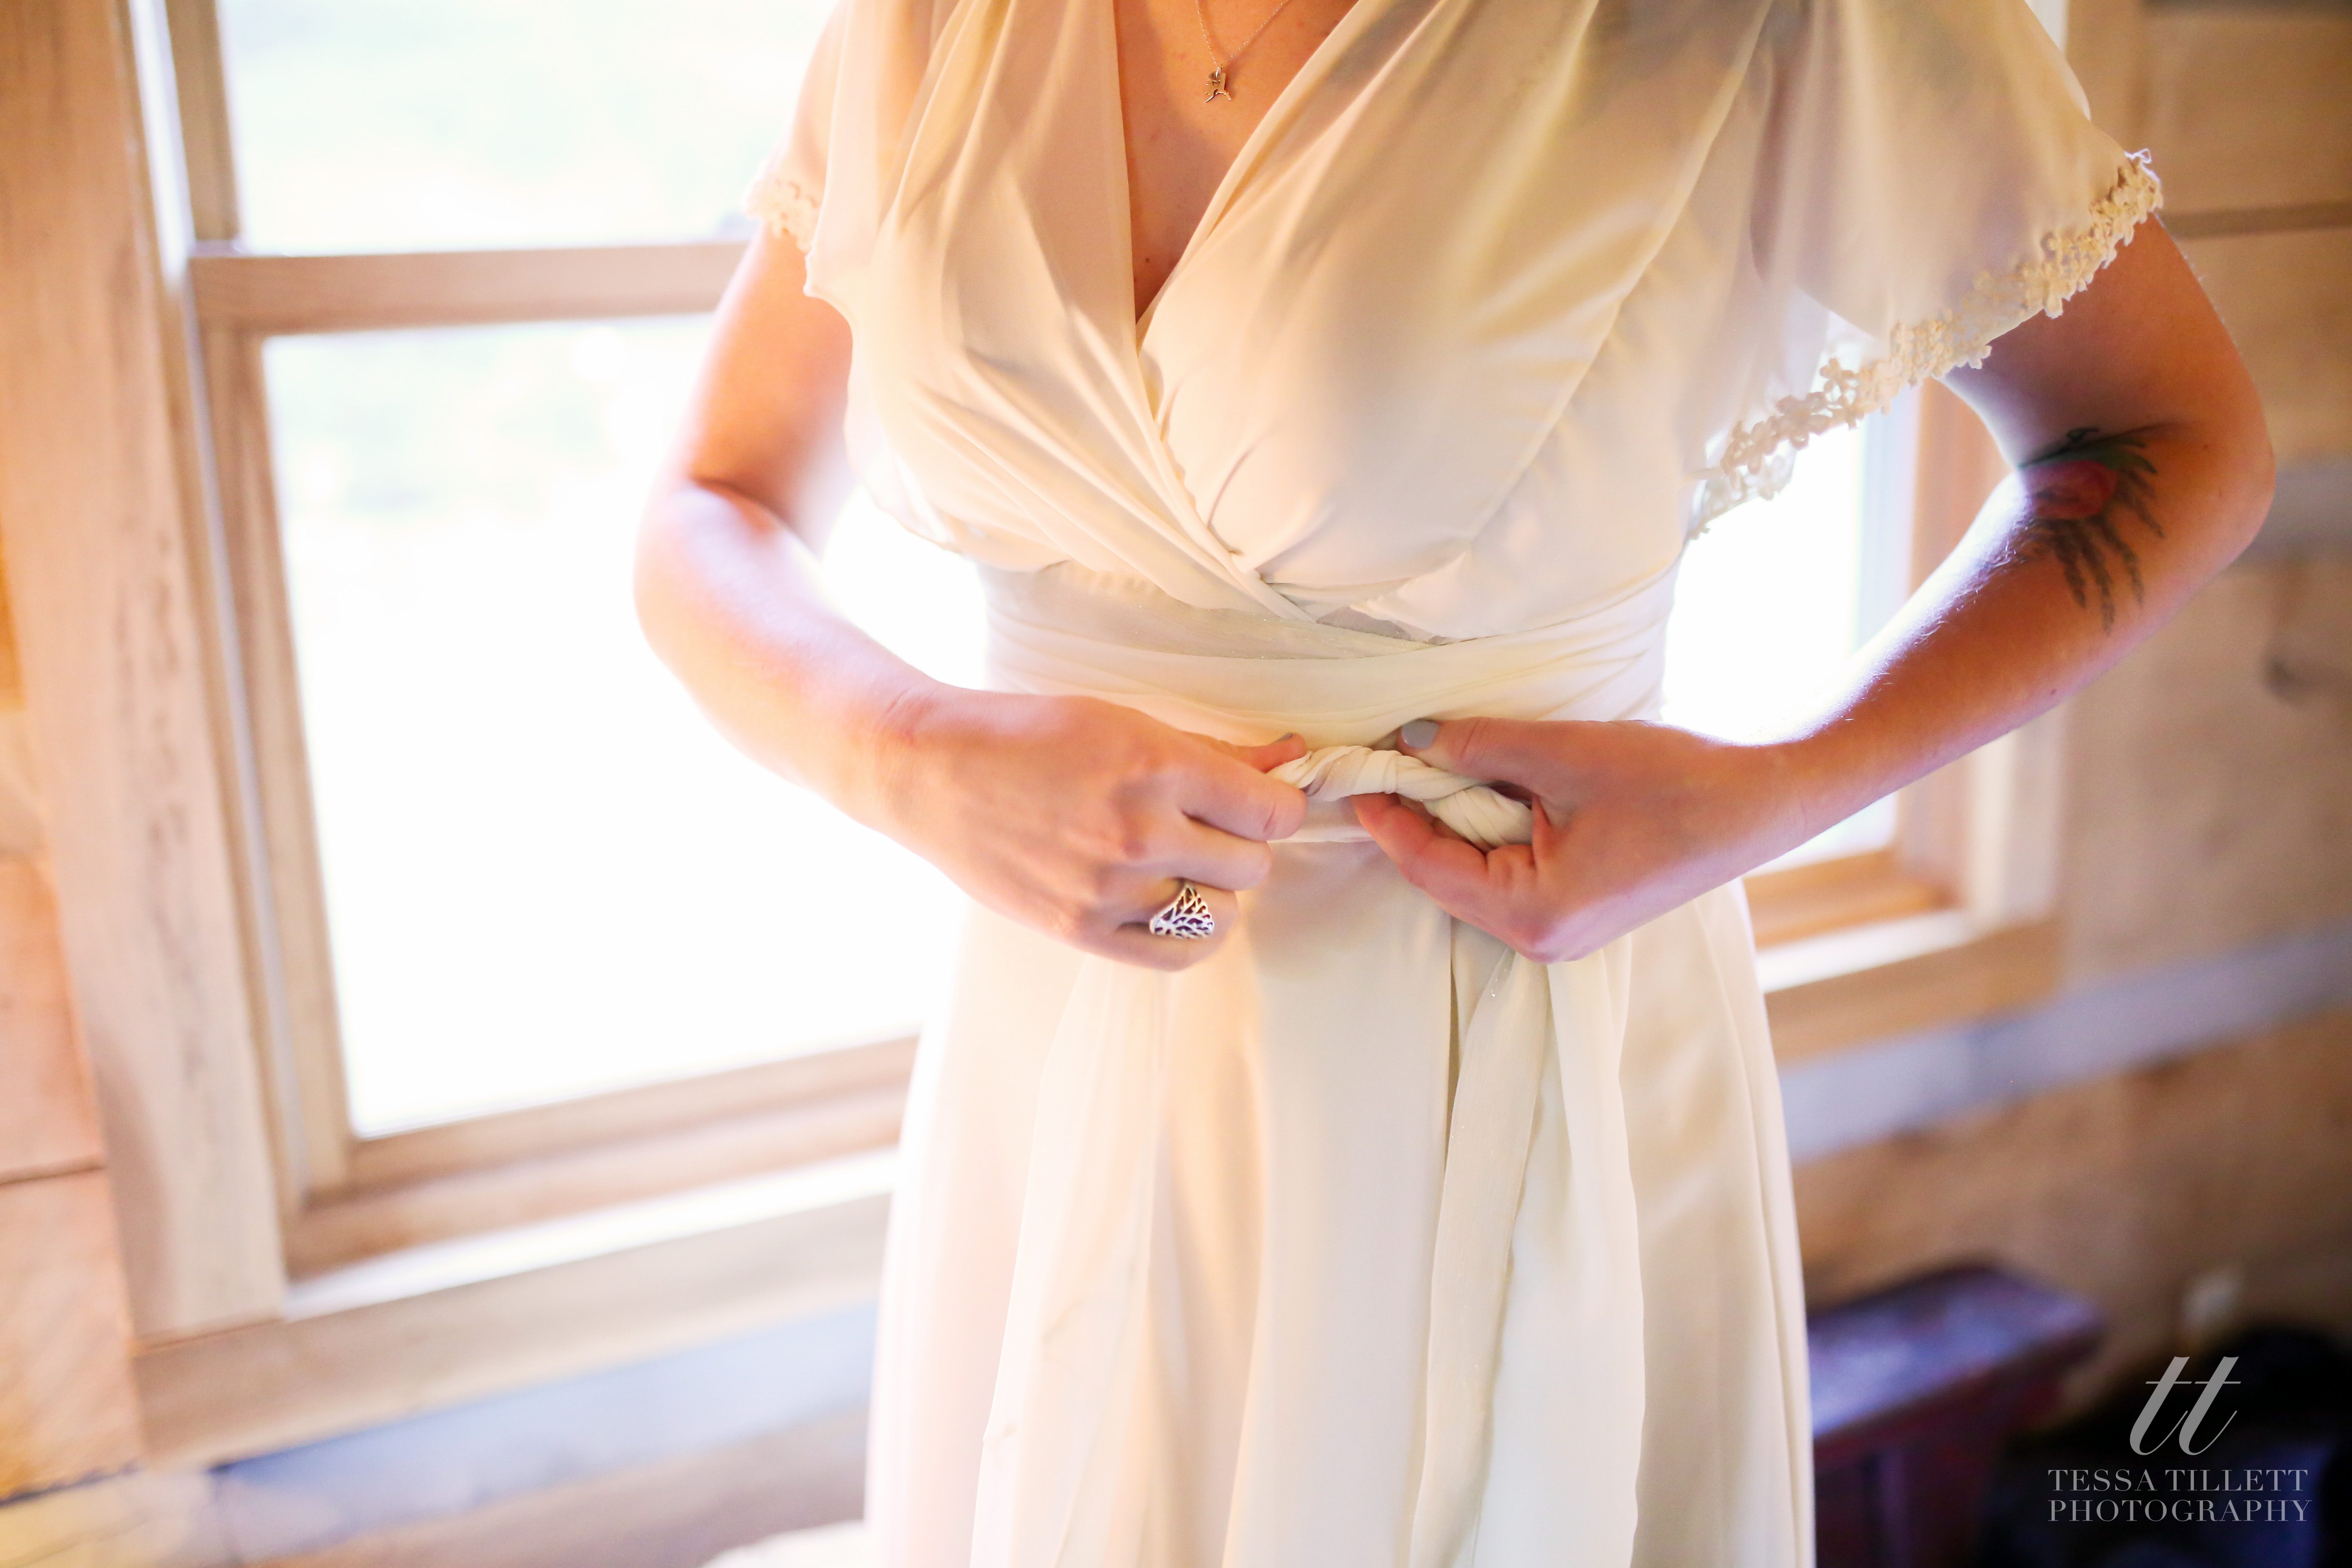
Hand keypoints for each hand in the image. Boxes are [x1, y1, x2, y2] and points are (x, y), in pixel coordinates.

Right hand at [875, 690, 1308, 969]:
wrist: (935, 771)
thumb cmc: (1030, 735)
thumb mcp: (1124, 721)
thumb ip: (1213, 751)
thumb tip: (1291, 758)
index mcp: (1154, 766)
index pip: (1271, 812)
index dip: (1276, 807)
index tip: (1260, 804)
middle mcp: (1137, 831)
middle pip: (1252, 865)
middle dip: (1240, 845)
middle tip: (1205, 827)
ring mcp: (1109, 888)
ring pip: (1222, 913)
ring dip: (1213, 890)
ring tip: (1180, 864)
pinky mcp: (1081, 928)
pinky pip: (1178, 955)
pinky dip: (1191, 934)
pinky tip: (1173, 905)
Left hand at [1351, 718, 1813, 963]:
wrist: (1760, 799)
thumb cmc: (1674, 781)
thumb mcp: (1563, 754)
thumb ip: (1478, 747)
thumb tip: (1411, 736)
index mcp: (1533, 913)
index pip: (1427, 866)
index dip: (1386, 815)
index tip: (1354, 770)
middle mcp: (1541, 938)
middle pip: (1446, 874)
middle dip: (1417, 816)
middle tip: (1385, 757)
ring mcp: (1561, 930)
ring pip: (1476, 870)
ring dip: (1453, 819)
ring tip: (1428, 761)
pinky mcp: (1578, 906)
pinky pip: (1510, 868)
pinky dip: (1490, 827)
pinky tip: (1482, 783)